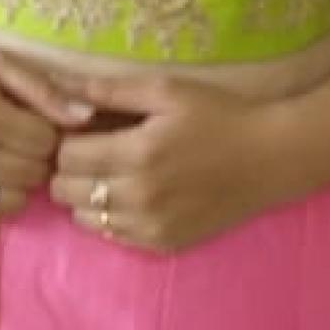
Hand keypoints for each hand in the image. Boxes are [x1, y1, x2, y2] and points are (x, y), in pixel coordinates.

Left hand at [49, 71, 286, 253]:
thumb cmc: (219, 116)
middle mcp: (138, 197)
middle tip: (96, 153)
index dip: (69, 140)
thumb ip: (110, 90)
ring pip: (83, 218)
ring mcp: (151, 226)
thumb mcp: (167, 90)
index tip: (86, 131)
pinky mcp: (163, 244)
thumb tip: (59, 85)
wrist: (271, 158)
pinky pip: (112, 235)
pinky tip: (135, 195)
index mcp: (137, 153)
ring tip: (114, 175)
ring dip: (88, 195)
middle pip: (65, 191)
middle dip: (72, 169)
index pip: (65, 157)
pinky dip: (112, 216)